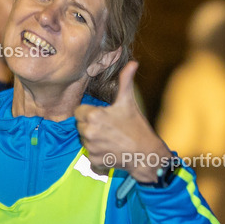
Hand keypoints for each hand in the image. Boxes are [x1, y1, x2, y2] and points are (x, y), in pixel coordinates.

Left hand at [75, 61, 170, 181]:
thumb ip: (126, 81)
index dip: (89, 113)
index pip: (79, 112)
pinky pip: (89, 155)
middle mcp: (88, 132)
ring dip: (93, 139)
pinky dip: (97, 153)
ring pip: (84, 140)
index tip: (102, 116)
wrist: (145, 154)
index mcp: (93, 116)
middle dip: (90, 126)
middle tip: (108, 127)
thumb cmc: (137, 127)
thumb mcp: (129, 102)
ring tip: (110, 138)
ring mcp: (90, 148)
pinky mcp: (93, 161)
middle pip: (80, 126)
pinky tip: (110, 150)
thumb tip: (133, 63)